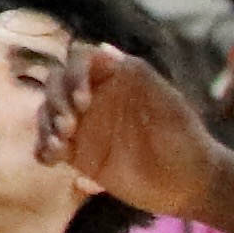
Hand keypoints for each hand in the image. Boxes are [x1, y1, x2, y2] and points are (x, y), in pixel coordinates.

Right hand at [62, 44, 225, 227]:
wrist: (190, 183)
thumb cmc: (184, 136)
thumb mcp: (167, 101)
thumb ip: (138, 74)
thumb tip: (102, 49)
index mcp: (114, 79)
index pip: (79, 62)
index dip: (73, 75)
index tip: (83, 100)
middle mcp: (94, 98)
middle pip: (55, 85)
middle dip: (55, 101)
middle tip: (70, 126)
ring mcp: (84, 127)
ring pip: (47, 113)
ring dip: (45, 124)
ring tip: (60, 144)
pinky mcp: (78, 156)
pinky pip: (48, 147)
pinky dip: (43, 149)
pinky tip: (54, 158)